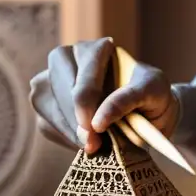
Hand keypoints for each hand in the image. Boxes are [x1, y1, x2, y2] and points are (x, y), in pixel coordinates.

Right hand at [30, 37, 180, 154]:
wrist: (149, 113)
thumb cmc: (152, 95)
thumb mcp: (153, 90)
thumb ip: (128, 99)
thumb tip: (97, 122)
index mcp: (97, 49)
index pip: (82, 73)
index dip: (85, 102)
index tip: (95, 128)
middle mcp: (70, 58)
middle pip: (55, 84)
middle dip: (72, 116)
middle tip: (91, 142)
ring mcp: (53, 80)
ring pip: (43, 102)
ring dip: (65, 128)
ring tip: (90, 145)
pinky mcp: (48, 105)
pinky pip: (44, 122)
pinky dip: (63, 136)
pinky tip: (84, 143)